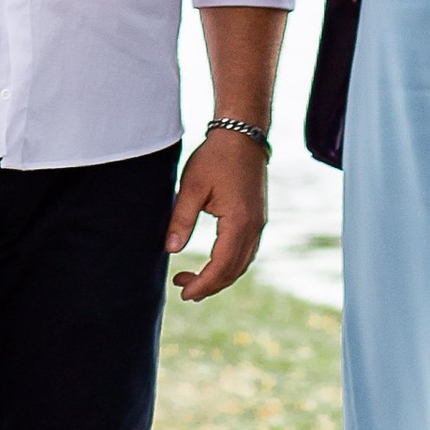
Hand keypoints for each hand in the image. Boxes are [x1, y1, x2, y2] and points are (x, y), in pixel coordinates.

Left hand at [168, 128, 267, 302]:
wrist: (242, 136)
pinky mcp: (257, 219)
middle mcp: (254, 228)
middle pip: (233, 271)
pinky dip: (230, 264)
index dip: (203, 284)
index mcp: (239, 222)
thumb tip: (171, 250)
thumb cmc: (214, 158)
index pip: (220, 266)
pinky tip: (212, 263)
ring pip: (242, 264)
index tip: (183, 292)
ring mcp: (259, 224)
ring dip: (220, 277)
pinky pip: (246, 252)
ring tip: (193, 279)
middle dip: (209, 285)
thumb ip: (181, 219)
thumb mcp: (191, 186)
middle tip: (183, 289)